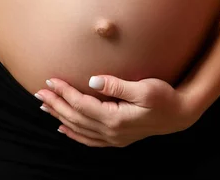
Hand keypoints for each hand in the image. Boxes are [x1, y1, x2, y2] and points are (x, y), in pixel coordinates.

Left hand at [34, 75, 202, 147]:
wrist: (181, 115)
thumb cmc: (164, 97)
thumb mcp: (143, 87)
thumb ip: (116, 85)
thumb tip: (92, 80)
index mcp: (115, 118)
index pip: (81, 104)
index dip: (64, 92)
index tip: (50, 80)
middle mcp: (111, 132)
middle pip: (75, 117)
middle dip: (56, 104)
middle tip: (39, 93)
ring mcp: (114, 138)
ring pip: (79, 129)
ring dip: (61, 117)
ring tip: (45, 107)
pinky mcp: (118, 139)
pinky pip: (89, 139)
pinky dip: (74, 134)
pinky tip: (64, 128)